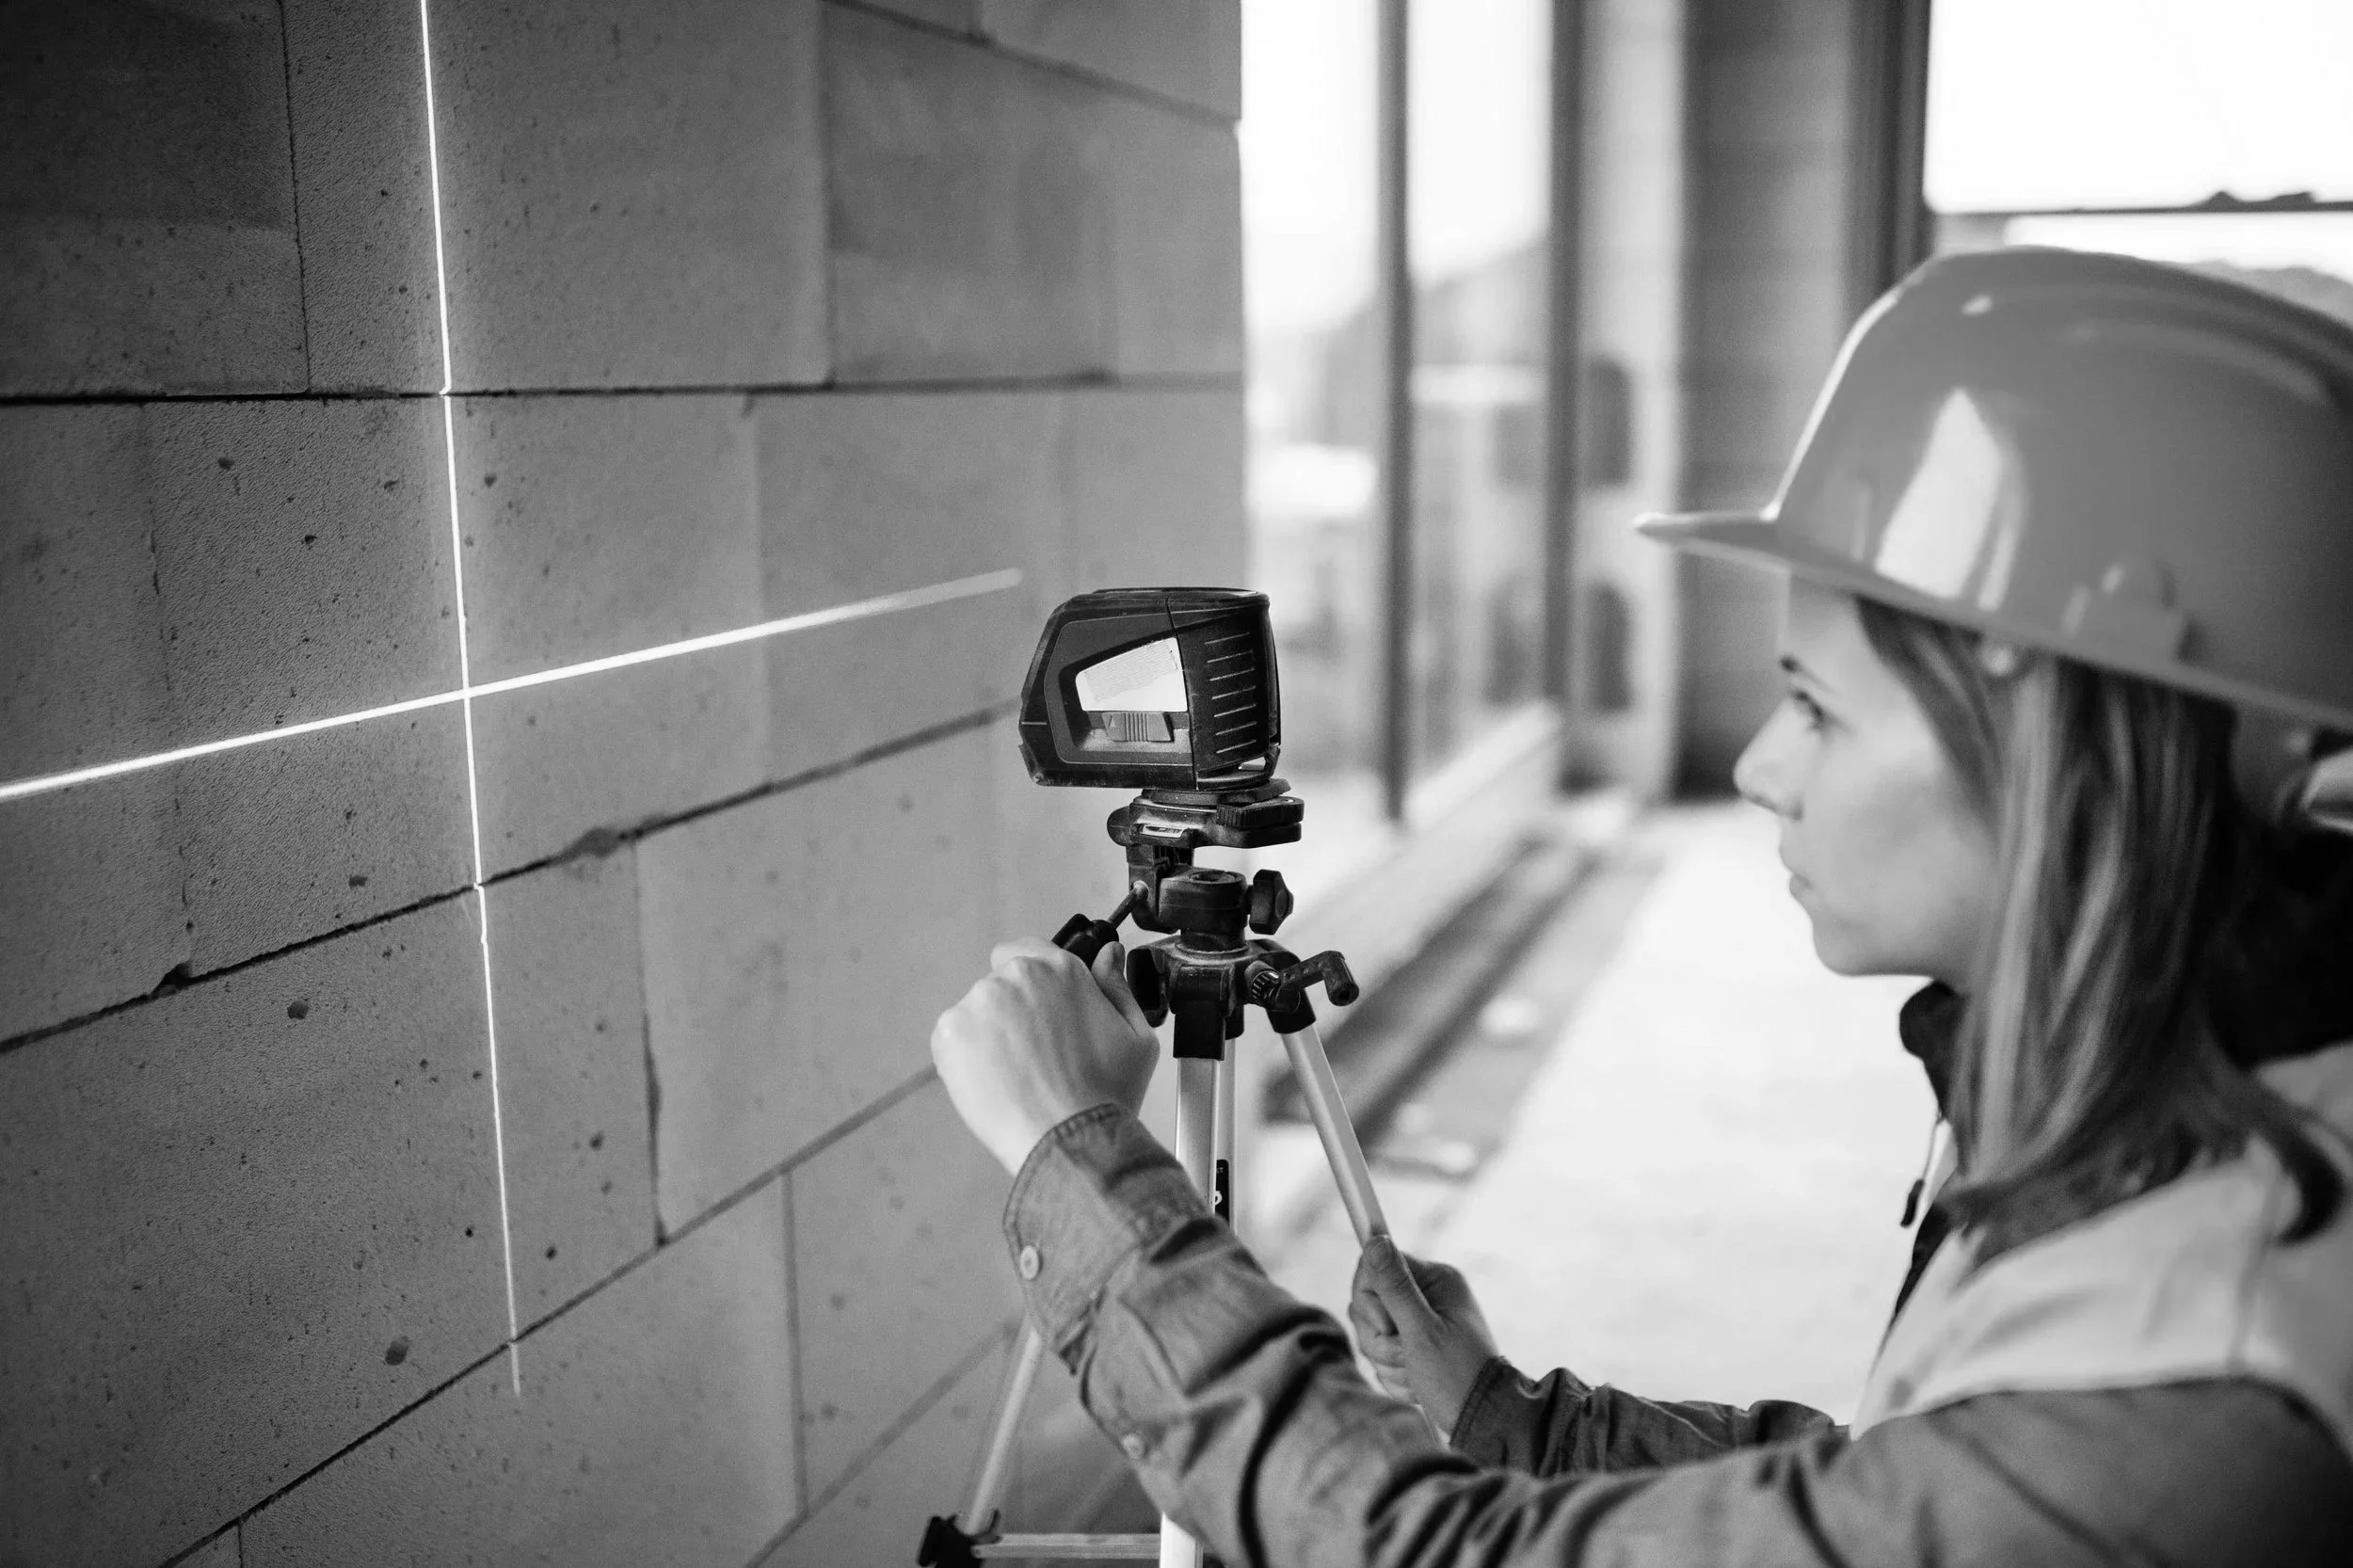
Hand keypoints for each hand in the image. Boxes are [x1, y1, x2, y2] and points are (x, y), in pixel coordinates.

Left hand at [932, 937, 1159, 1174]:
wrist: (1069, 1141)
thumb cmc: (1106, 1095)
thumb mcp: (1137, 1036)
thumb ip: (1117, 986)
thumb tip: (1108, 954)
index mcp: (1059, 968)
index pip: (1028, 952)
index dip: (1035, 985)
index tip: (1042, 1013)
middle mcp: (1015, 977)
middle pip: (1002, 985)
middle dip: (1015, 1013)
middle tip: (1037, 1056)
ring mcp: (977, 1004)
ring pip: (978, 1014)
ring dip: (991, 1036)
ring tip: (1019, 1077)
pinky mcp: (949, 1034)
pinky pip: (955, 1040)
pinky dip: (967, 1059)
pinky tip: (997, 1084)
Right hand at [1348, 1235, 1500, 1438]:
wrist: (1482, 1421)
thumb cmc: (1456, 1376)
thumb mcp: (1421, 1331)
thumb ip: (1395, 1287)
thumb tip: (1376, 1239)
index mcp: (1435, 1280)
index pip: (1374, 1267)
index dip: (1370, 1299)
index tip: (1390, 1326)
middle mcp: (1428, 1295)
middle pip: (1368, 1302)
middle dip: (1379, 1338)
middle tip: (1406, 1356)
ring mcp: (1419, 1321)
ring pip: (1371, 1331)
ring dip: (1387, 1360)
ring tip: (1415, 1375)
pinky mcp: (1413, 1345)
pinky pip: (1381, 1354)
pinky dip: (1393, 1374)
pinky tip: (1416, 1384)